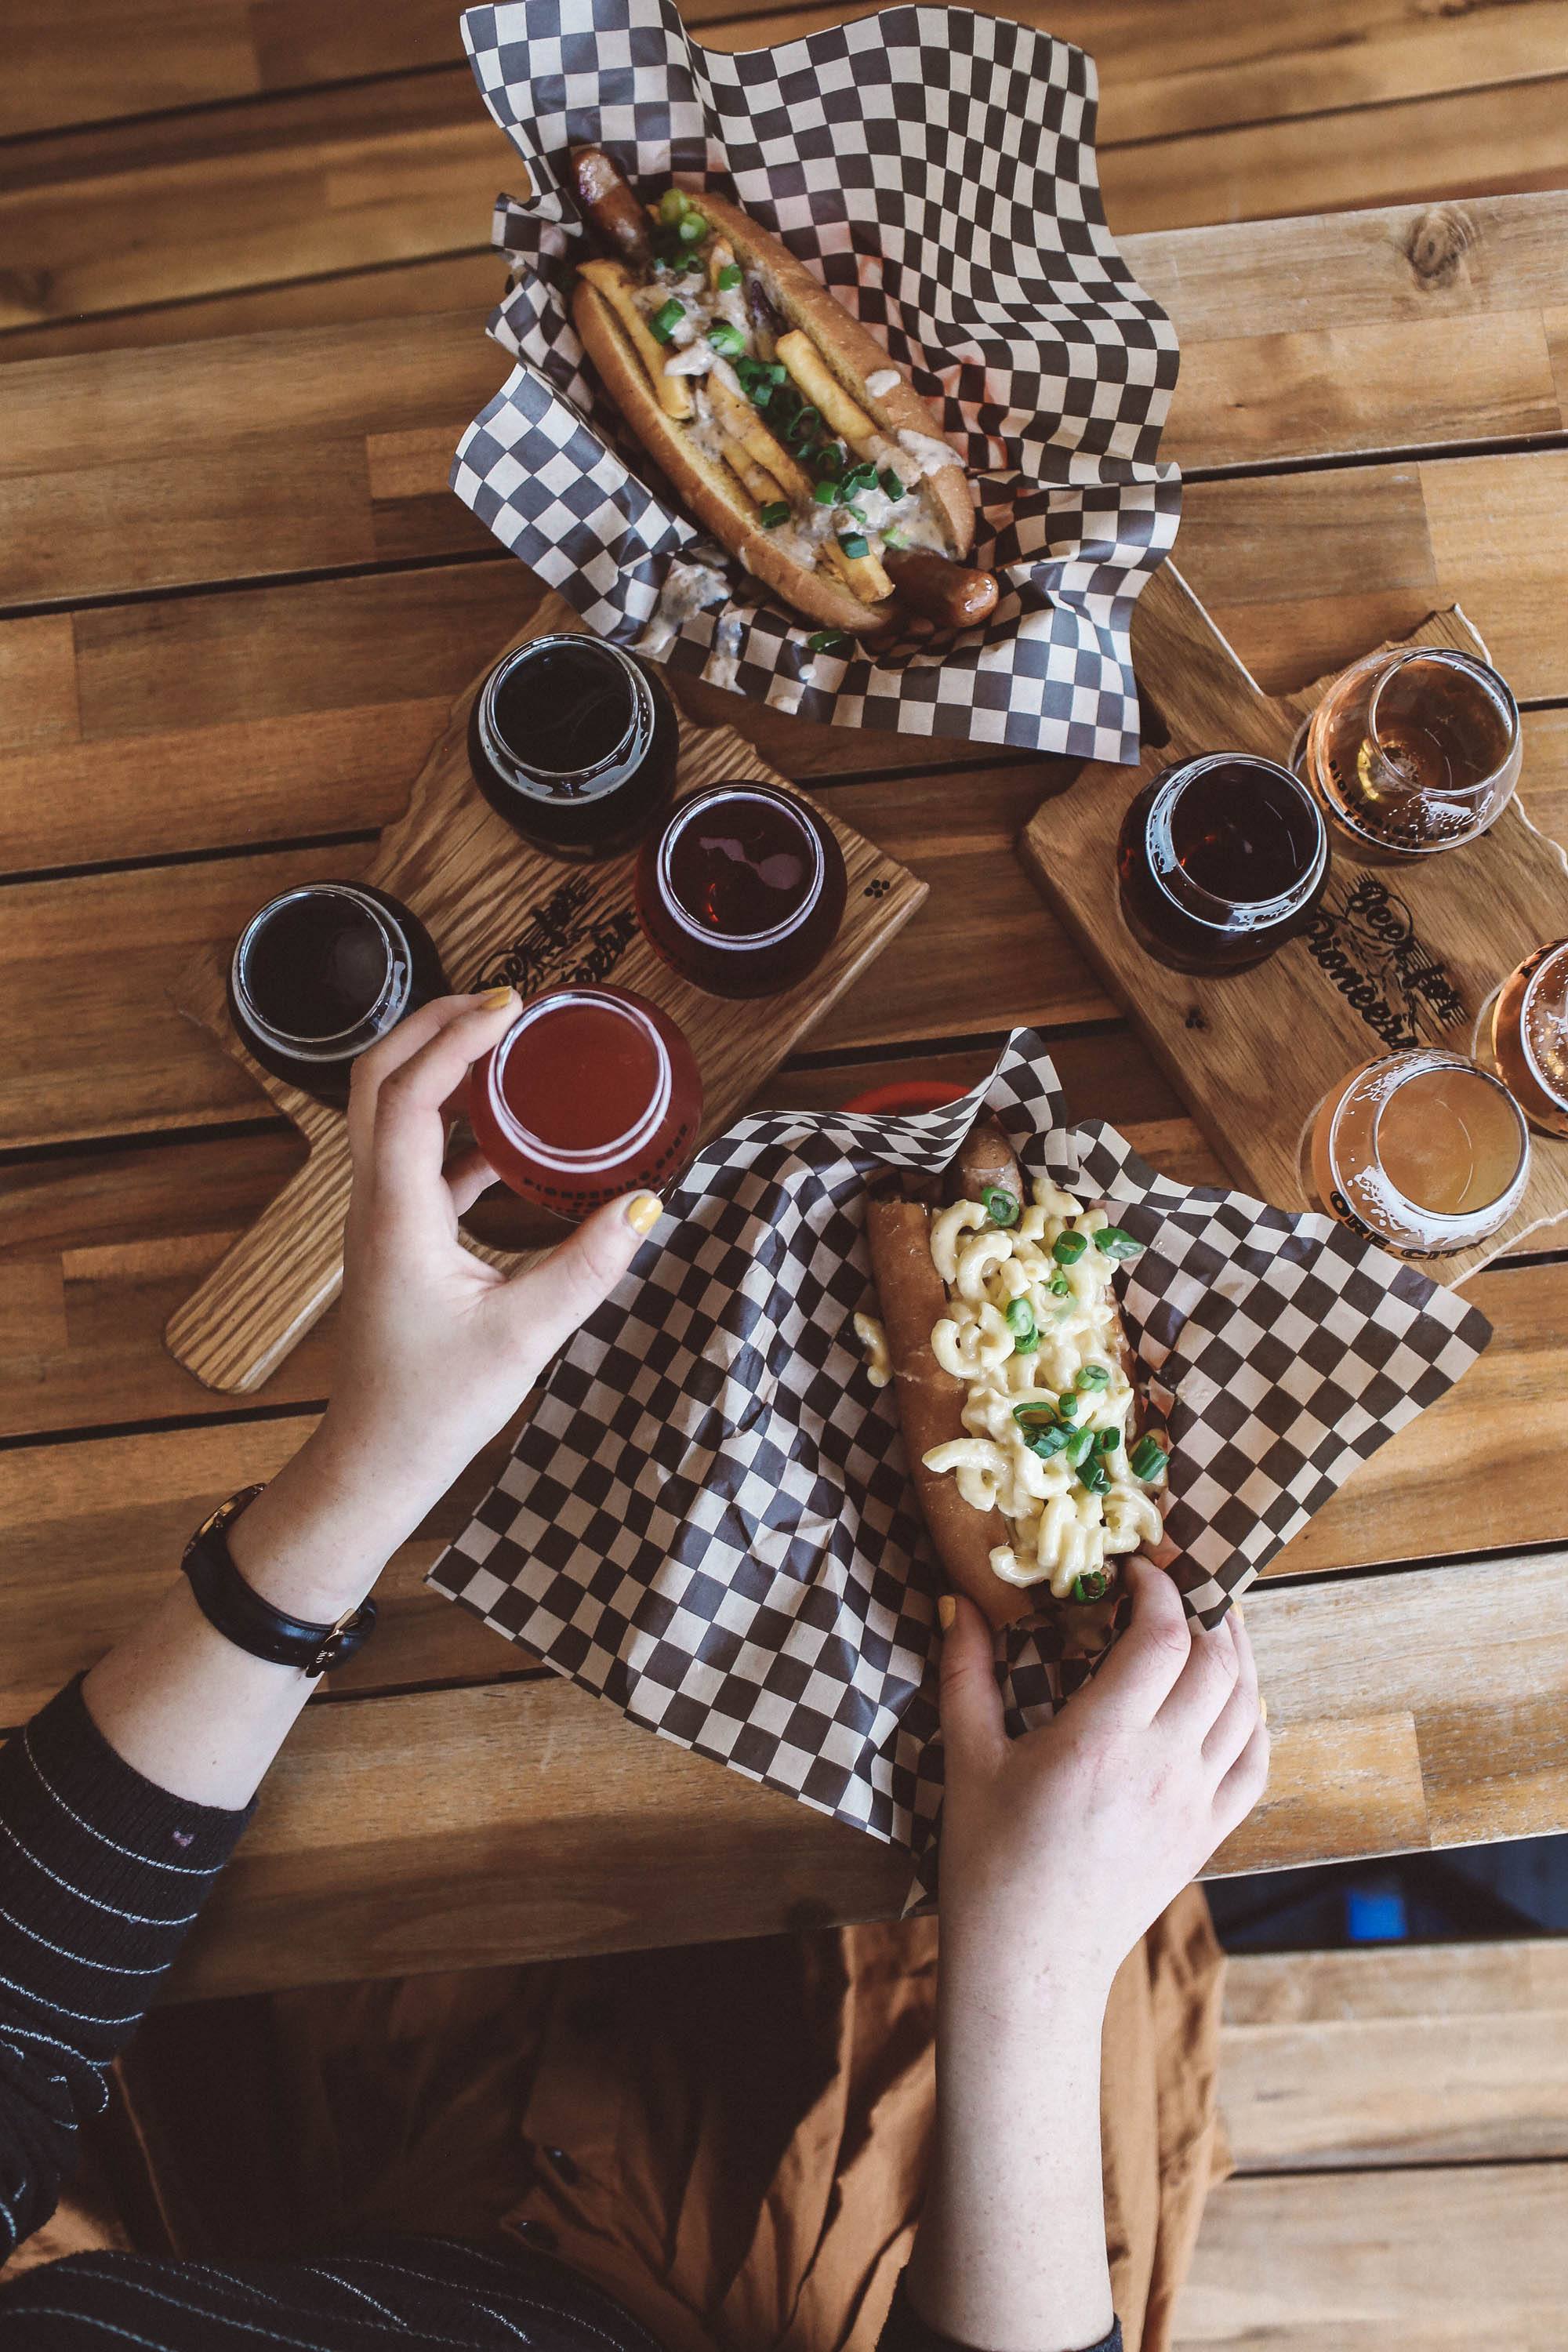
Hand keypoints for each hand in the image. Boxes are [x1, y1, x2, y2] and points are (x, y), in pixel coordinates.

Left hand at [232, 990, 662, 1617]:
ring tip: (504, 1045)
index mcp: (395, 1214)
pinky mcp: (397, 1237)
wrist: (377, 1459)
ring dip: (438, 1067)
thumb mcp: (526, 1334)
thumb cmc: (433, 1406)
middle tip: (503, 1003)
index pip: (405, 1093)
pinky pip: (416, 1156)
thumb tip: (648, 1203)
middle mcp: (374, 1202)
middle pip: (377, 1080)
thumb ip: (589, 1265)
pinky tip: (508, 1133)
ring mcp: (380, 1217)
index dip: (454, 1038)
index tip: (511, 1006)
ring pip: (389, 1112)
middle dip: (433, 1026)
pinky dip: (454, 1124)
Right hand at [937, 1555, 1268, 2009]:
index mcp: (1103, 1742)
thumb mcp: (968, 1758)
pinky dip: (1254, 1717)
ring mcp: (1194, 1805)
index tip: (1133, 1569)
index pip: (1162, 1638)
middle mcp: (1163, 1768)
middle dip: (1202, 1608)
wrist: (1029, 1960)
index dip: (1158, 1588)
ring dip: (1237, 1653)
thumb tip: (961, 1599)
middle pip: (1218, 1661)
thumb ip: (966, 1671)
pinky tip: (1235, 1695)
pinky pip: (1254, 1763)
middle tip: (1173, 1585)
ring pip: (1247, 1706)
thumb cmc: (989, 1862)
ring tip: (1209, 1622)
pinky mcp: (1207, 1836)